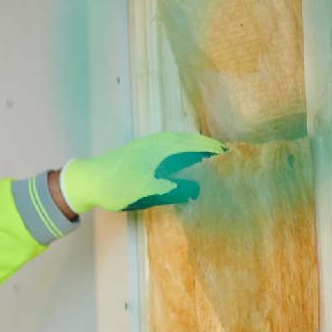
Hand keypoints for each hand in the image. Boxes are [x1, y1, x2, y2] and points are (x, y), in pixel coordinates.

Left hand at [59, 131, 226, 213]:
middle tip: (236, 171)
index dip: (223, 155)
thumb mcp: (152, 191)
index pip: (204, 147)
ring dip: (204, 158)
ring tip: (220, 173)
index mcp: (168, 145)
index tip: (242, 165)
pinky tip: (194, 174)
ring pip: (189, 149)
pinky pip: (179, 153)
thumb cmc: (120, 185)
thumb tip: (205, 190)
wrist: (89, 181)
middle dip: (217, 156)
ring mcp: (156, 145)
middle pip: (199, 145)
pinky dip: (191, 161)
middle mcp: (164, 140)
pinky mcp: (150, 154)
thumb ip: (179, 190)